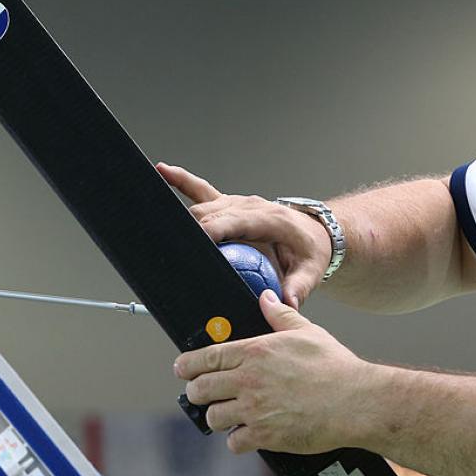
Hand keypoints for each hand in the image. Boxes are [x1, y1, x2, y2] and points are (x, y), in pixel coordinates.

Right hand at [156, 162, 332, 307]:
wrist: (314, 232)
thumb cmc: (310, 250)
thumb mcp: (310, 270)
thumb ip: (298, 287)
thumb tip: (286, 303)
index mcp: (267, 218)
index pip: (233, 222)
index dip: (211, 230)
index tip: (195, 241)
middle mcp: (248, 206)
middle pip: (211, 214)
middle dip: (190, 229)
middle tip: (171, 246)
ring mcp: (236, 203)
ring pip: (201, 206)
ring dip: (184, 218)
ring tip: (161, 225)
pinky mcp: (228, 204)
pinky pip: (200, 189)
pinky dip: (180, 180)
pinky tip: (161, 171)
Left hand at [173, 289, 375, 454]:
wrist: (356, 401)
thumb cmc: (335, 366)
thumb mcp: (306, 331)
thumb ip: (279, 315)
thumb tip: (266, 298)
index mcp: (255, 352)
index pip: (206, 357)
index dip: (187, 365)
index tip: (181, 369)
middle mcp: (249, 379)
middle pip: (200, 388)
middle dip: (197, 392)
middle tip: (202, 394)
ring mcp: (254, 409)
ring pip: (212, 417)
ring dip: (217, 417)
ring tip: (226, 415)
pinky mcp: (265, 435)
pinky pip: (234, 442)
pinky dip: (237, 440)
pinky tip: (247, 434)